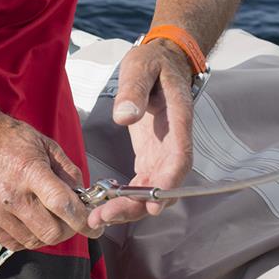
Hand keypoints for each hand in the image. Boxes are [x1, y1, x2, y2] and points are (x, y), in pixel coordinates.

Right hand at [0, 113, 103, 250]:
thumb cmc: (7, 137)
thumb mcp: (44, 143)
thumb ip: (68, 170)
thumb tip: (83, 196)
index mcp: (29, 170)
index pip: (63, 206)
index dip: (84, 221)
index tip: (94, 227)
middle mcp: (10, 194)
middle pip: (50, 232)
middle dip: (68, 230)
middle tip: (70, 220)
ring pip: (33, 241)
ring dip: (46, 234)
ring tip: (46, 217)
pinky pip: (11, 243)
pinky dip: (26, 237)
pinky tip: (28, 221)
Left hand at [87, 40, 193, 228]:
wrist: (163, 60)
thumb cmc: (154, 62)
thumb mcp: (141, 67)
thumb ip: (134, 89)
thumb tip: (125, 115)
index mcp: (178, 120)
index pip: (179, 158)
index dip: (168, 184)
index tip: (153, 204)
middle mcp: (174, 142)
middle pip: (165, 184)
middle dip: (138, 205)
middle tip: (106, 216)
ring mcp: (163, 152)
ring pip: (153, 190)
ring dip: (130, 208)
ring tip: (99, 217)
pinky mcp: (151, 156)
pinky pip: (143, 184)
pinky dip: (127, 198)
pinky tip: (105, 206)